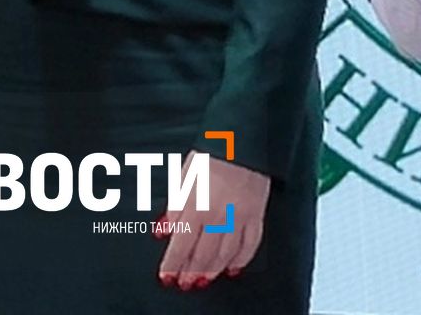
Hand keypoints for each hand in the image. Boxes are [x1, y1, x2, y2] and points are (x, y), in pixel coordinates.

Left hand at [155, 155, 269, 289]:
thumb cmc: (211, 154)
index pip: (181, 244)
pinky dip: (240, 260)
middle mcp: (218, 214)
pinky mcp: (257, 215)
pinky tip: (231, 268)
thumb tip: (163, 230)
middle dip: (190, 272)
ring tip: (202, 279)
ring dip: (212, 271)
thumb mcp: (184, 177)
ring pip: (225, 255)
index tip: (166, 276)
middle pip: (203, 254)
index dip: (172, 264)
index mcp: (196, 204)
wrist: (243, 138)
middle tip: (184, 282)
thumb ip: (174, 207)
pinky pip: (250, 246)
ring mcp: (240, 217)